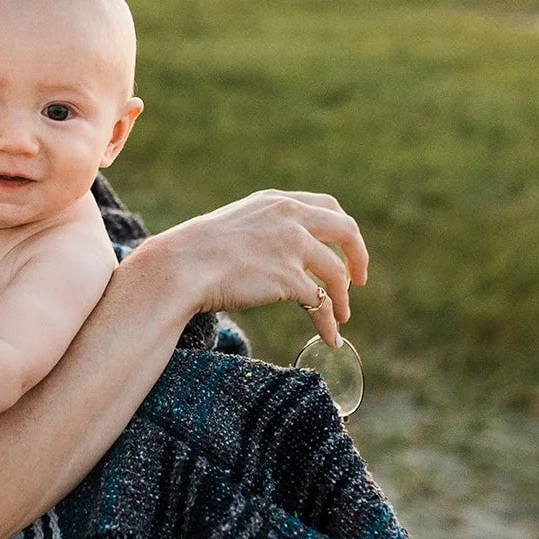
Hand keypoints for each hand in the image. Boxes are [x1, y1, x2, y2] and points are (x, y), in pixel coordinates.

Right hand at [151, 190, 367, 348]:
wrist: (179, 267)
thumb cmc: (194, 253)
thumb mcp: (234, 225)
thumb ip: (261, 230)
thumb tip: (273, 252)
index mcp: (275, 201)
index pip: (327, 206)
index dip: (342, 230)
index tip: (343, 250)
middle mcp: (289, 217)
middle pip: (345, 231)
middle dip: (358, 257)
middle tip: (359, 279)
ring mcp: (291, 246)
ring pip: (336, 273)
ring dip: (343, 298)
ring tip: (342, 317)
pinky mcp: (289, 278)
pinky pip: (320, 303)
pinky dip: (328, 323)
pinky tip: (330, 337)